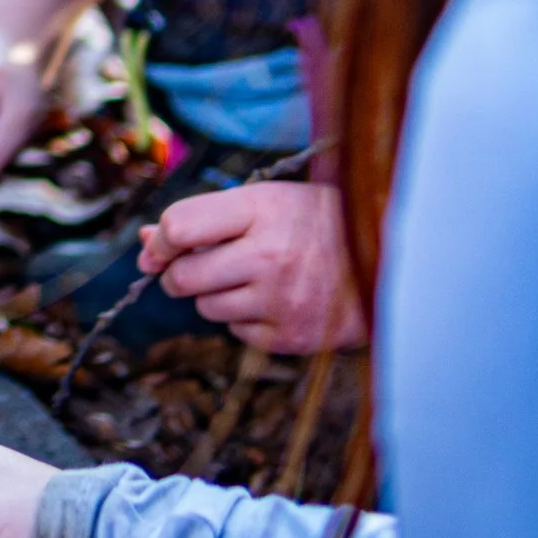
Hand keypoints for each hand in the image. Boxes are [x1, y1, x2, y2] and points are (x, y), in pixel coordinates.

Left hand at [138, 181, 366, 354]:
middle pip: (182, 279)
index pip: (180, 227)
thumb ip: (206, 218)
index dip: (159, 241)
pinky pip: (237, 331)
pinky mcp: (292, 336)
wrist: (392, 259)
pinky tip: (273, 299)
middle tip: (194, 267)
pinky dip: (244, 318)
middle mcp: (269, 256)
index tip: (157, 248)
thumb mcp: (267, 201)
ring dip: (212, 295)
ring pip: (206, 308)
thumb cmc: (318, 223)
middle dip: (177, 275)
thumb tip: (145, 241)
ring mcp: (282, 300)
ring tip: (248, 277)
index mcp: (262, 209)